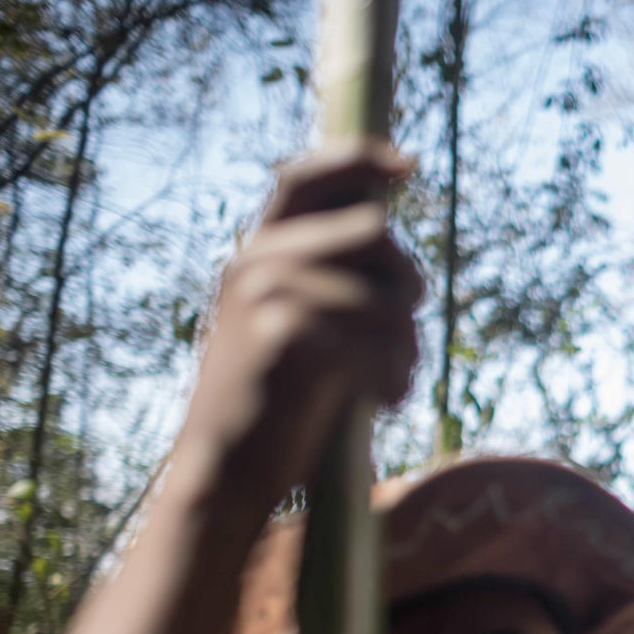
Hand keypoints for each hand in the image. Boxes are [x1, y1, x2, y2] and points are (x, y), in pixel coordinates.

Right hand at [179, 141, 422, 508]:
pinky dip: (395, 378)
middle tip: (405, 344)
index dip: (360, 159)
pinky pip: (376, 340)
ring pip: (387, 298)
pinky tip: (385, 404)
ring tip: (394, 386)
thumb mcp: (289, 326)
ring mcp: (265, 295)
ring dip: (408, 349)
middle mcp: (254, 261)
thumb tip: (386, 238)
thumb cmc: (273, 406)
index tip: (409, 165)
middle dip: (408, 288)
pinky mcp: (285, 337)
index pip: (306, 177)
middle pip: (376, 233)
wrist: (224, 473)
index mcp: (255, 252)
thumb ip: (324, 280)